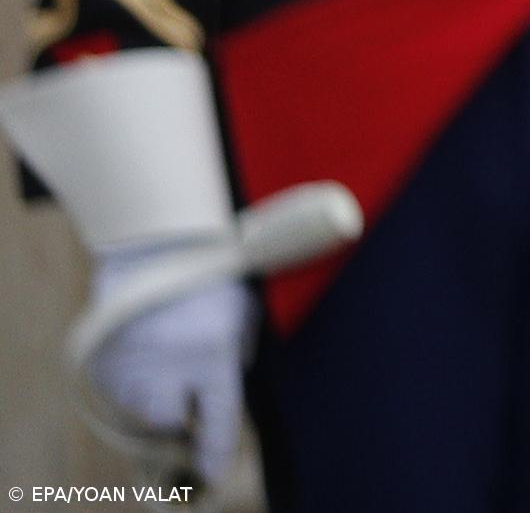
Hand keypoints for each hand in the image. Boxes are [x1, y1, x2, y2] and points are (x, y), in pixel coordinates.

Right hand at [81, 247, 247, 481]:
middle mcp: (168, 363)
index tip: (211, 474)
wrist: (158, 242)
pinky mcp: (102, 357)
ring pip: (136, 407)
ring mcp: (130, 361)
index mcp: (213, 352)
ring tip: (163, 359)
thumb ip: (231, 361)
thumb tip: (212, 406)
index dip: (214, 451)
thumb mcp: (241, 316)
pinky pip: (114, 390)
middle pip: (165, 422)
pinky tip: (143, 349)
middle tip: (181, 396)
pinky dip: (128, 381)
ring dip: (150, 396)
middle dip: (174, 416)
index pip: (217, 417)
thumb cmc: (211, 278)